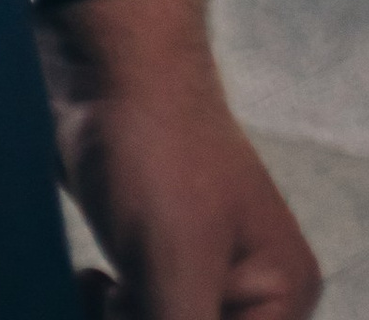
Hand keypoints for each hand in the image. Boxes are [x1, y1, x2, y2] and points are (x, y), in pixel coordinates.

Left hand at [47, 0, 320, 313]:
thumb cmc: (159, 163)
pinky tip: (86, 283)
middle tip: (112, 299)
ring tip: (93, 290)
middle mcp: (251, 298)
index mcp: (282, 299)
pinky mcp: (154, 270)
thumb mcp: (175, 275)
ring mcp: (200, 284)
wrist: (111, 74)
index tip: (136, 310)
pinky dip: (101, 313)